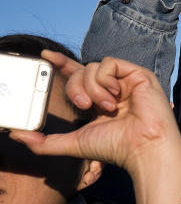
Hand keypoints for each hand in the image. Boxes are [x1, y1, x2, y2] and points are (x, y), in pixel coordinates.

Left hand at [10, 52, 180, 203]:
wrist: (141, 147)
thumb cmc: (115, 147)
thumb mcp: (73, 143)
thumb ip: (44, 141)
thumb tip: (16, 135)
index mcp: (99, 101)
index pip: (78, 75)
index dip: (61, 64)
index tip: (44, 56)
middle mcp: (113, 88)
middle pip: (81, 71)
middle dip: (76, 88)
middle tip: (84, 107)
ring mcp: (126, 81)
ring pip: (93, 67)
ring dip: (93, 89)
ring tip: (108, 107)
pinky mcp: (138, 74)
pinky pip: (109, 64)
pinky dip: (106, 80)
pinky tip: (116, 96)